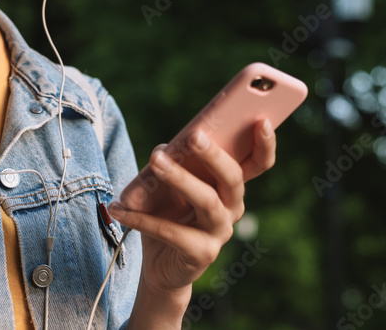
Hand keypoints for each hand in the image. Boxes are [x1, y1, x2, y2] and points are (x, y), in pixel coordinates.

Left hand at [111, 118, 276, 307]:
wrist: (159, 265)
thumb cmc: (167, 214)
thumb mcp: (168, 182)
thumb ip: (172, 161)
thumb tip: (164, 150)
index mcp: (229, 186)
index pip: (257, 164)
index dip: (265, 145)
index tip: (261, 121)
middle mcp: (232, 207)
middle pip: (232, 178)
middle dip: (214, 155)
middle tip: (193, 136)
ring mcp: (220, 232)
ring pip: (207, 201)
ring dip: (180, 178)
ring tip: (156, 160)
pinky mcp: (202, 254)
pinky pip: (173, 232)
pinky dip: (143, 219)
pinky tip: (120, 208)